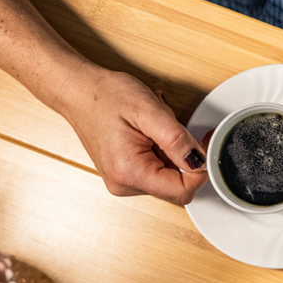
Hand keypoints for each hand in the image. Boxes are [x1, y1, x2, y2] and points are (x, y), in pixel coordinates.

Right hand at [55, 66, 209, 204]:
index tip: (204, 146)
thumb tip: (199, 162)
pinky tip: (148, 135)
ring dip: (171, 154)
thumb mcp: (150, 111)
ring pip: (169, 178)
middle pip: (176, 187)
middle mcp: (124, 185)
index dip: (200, 170)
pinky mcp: (124, 176)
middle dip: (183, 158)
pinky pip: (156, 172)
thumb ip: (177, 140)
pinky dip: (161, 154)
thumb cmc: (106, 96)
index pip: (182, 191)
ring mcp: (123, 182)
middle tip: (173, 129)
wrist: (79, 92)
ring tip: (153, 129)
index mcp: (129, 173)